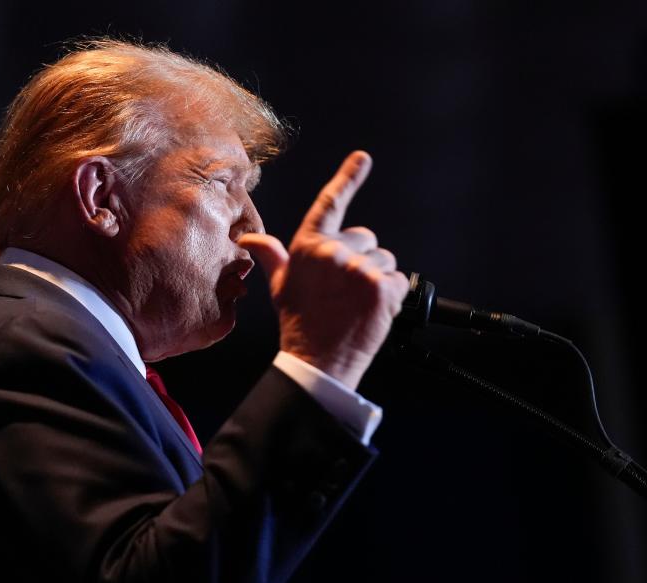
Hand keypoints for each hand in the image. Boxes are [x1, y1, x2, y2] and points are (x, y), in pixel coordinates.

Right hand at [238, 151, 408, 389]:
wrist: (318, 360)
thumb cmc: (300, 323)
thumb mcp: (280, 286)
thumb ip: (271, 255)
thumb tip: (249, 239)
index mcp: (308, 246)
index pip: (330, 204)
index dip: (348, 177)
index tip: (362, 158)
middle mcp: (333, 251)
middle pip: (366, 238)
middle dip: (361, 259)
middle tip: (345, 289)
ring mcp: (359, 267)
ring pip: (385, 259)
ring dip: (376, 278)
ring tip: (355, 302)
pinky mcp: (382, 285)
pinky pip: (398, 280)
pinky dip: (390, 296)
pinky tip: (370, 310)